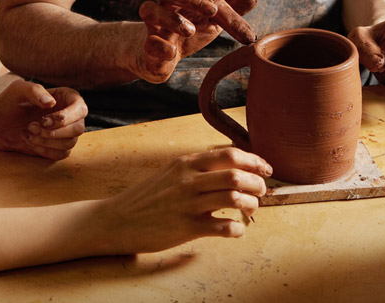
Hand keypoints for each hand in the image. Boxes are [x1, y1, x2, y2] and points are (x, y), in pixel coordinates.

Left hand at [0, 80, 87, 159]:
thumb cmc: (9, 102)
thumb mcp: (18, 90)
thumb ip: (35, 91)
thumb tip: (51, 102)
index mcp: (66, 97)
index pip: (80, 109)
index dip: (67, 117)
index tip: (44, 120)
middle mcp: (70, 115)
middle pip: (78, 129)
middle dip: (54, 132)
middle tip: (31, 126)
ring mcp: (65, 132)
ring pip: (70, 143)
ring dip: (46, 141)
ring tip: (28, 132)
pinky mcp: (57, 147)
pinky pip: (61, 154)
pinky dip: (44, 150)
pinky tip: (30, 141)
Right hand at [101, 147, 271, 253]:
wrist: (119, 219)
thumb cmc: (147, 196)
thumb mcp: (171, 171)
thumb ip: (197, 167)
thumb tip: (229, 165)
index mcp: (186, 162)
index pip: (229, 154)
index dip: (254, 160)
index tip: (265, 168)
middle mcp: (188, 179)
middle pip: (236, 174)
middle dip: (257, 183)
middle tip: (262, 190)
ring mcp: (188, 203)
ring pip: (233, 198)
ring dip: (251, 204)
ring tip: (252, 209)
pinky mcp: (186, 228)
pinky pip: (222, 228)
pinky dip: (237, 230)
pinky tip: (237, 230)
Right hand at [135, 0, 256, 82]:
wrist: (160, 58)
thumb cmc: (187, 32)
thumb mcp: (211, 22)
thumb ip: (229, 10)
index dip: (222, 9)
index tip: (240, 27)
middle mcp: (165, 7)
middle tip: (211, 10)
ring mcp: (153, 26)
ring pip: (150, 9)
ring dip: (172, 19)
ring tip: (190, 30)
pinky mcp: (147, 47)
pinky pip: (147, 42)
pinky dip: (159, 46)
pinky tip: (172, 52)